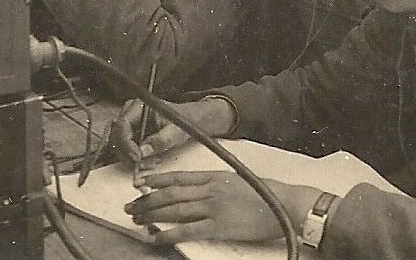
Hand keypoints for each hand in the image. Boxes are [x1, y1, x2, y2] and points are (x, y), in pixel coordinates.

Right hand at [111, 97, 235, 166]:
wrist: (191, 121)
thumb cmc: (185, 120)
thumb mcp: (176, 130)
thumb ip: (160, 140)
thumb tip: (143, 151)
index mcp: (139, 106)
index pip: (122, 125)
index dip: (126, 143)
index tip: (136, 157)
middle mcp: (130, 114)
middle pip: (117, 136)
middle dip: (127, 154)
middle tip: (140, 166)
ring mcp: (129, 125)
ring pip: (119, 145)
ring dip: (130, 158)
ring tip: (147, 164)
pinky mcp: (131, 136)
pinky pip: (125, 150)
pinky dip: (133, 159)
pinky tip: (146, 162)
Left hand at [124, 172, 317, 244]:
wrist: (284, 204)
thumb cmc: (266, 193)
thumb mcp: (239, 180)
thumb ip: (218, 183)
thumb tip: (199, 190)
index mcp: (215, 176)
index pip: (179, 177)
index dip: (157, 181)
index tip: (141, 184)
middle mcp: (210, 189)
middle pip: (171, 194)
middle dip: (147, 201)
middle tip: (131, 206)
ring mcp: (213, 207)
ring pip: (174, 210)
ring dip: (152, 215)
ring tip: (137, 220)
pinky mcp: (218, 226)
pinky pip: (186, 230)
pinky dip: (168, 234)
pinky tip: (156, 238)